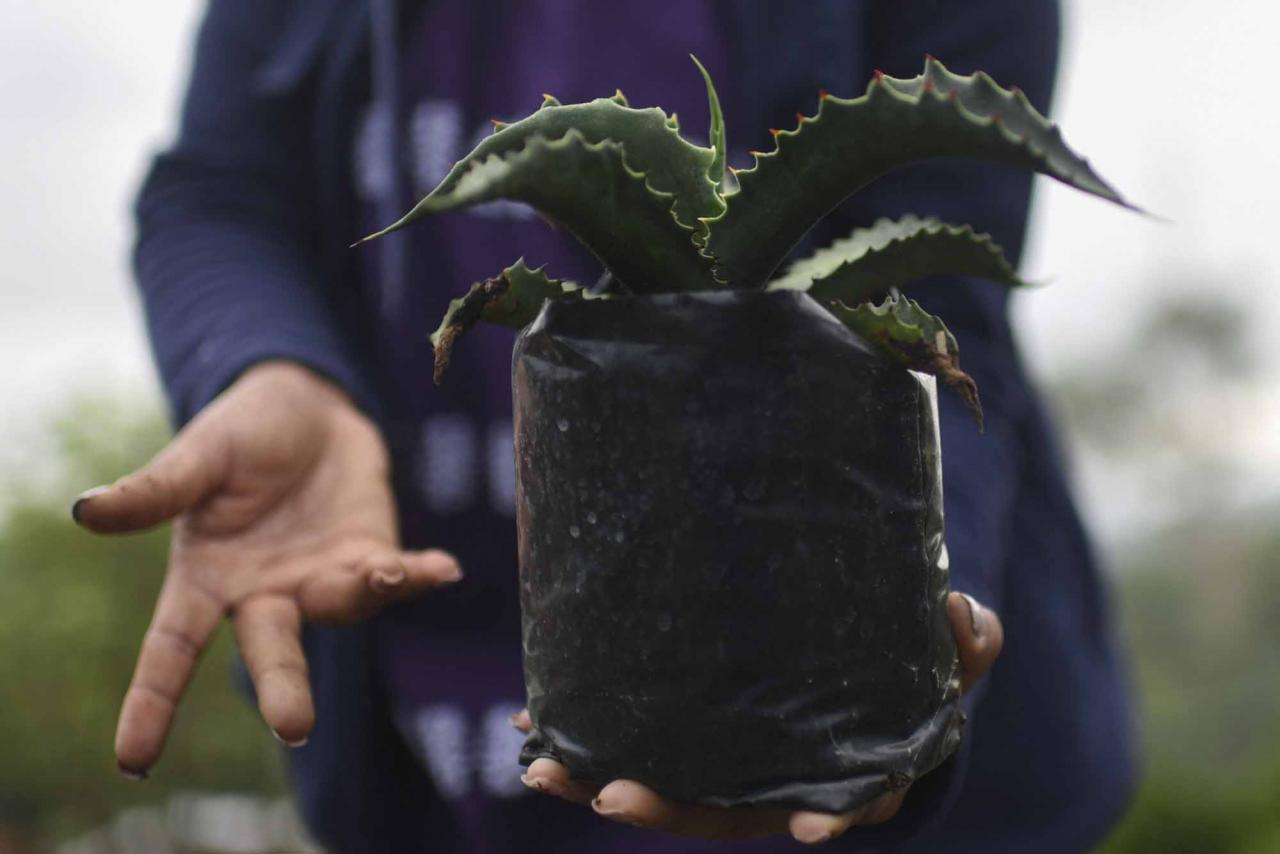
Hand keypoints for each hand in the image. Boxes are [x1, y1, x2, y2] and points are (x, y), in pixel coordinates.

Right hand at [72, 361, 461, 777]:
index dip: (152, 703)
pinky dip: (418, 574)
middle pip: (271, 652)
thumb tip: (83, 511)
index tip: (133, 760)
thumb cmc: (239, 436)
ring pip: (342, 609)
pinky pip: (396, 576)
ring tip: (380, 571)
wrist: (308, 407)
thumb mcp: (198, 457)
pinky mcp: (370, 555)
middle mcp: (264, 594)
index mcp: (206, 580)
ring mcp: (320, 580)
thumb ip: (157, 491)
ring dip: (362, 596)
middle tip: (294, 725)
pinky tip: (443, 568)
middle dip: (285, 689)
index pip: (171, 651)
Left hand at [514, 591, 1002, 844]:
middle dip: (662, 808)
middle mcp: (772, 786)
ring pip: (658, 788)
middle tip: (608, 795)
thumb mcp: (945, 662)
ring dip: (597, 781)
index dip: (826, 816)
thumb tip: (961, 609)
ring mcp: (724, 768)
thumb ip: (963, 642)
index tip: (814, 827)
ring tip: (540, 762)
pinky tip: (534, 723)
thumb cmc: (906, 684)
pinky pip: (632, 745)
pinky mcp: (688, 738)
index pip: (831, 804)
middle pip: (717, 811)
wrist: (858, 690)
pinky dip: (587, 740)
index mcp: (840, 778)